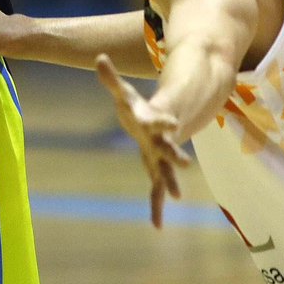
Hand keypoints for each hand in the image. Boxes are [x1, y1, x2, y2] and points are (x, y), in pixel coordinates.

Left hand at [94, 54, 190, 228]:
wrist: (154, 123)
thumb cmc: (137, 108)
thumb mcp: (123, 93)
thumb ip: (111, 78)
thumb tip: (98, 58)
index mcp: (152, 121)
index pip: (157, 120)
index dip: (163, 120)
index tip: (172, 123)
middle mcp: (160, 141)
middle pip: (169, 148)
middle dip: (175, 155)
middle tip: (185, 164)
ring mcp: (160, 158)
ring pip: (166, 172)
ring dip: (170, 183)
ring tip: (177, 197)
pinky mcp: (155, 170)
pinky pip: (156, 191)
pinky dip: (156, 207)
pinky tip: (157, 226)